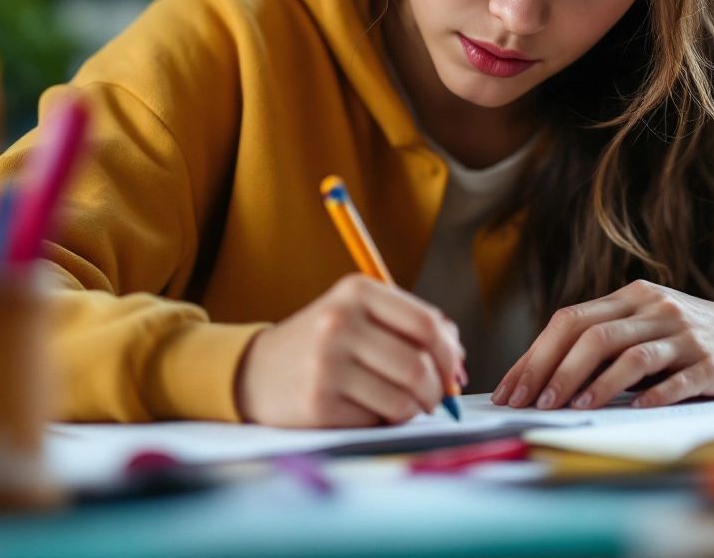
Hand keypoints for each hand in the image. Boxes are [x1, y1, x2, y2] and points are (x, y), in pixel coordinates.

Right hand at [235, 273, 465, 426]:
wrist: (256, 370)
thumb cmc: (325, 340)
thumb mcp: (360, 312)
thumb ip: (410, 325)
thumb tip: (457, 359)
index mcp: (357, 291)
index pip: (426, 325)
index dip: (450, 353)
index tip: (454, 371)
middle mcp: (339, 323)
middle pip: (417, 366)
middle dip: (436, 390)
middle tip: (434, 398)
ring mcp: (326, 365)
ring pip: (401, 399)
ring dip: (413, 409)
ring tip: (403, 404)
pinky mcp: (318, 405)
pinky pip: (375, 422)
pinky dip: (382, 421)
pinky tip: (367, 410)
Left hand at [491, 280, 713, 409]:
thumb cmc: (685, 338)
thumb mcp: (643, 326)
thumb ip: (603, 341)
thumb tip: (543, 379)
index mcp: (630, 297)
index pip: (571, 319)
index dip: (536, 354)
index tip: (511, 388)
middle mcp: (653, 308)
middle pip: (593, 334)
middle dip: (556, 370)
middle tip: (532, 403)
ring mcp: (684, 333)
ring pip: (630, 355)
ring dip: (595, 384)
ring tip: (570, 409)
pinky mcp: (713, 362)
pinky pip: (677, 378)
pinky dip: (652, 395)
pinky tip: (633, 410)